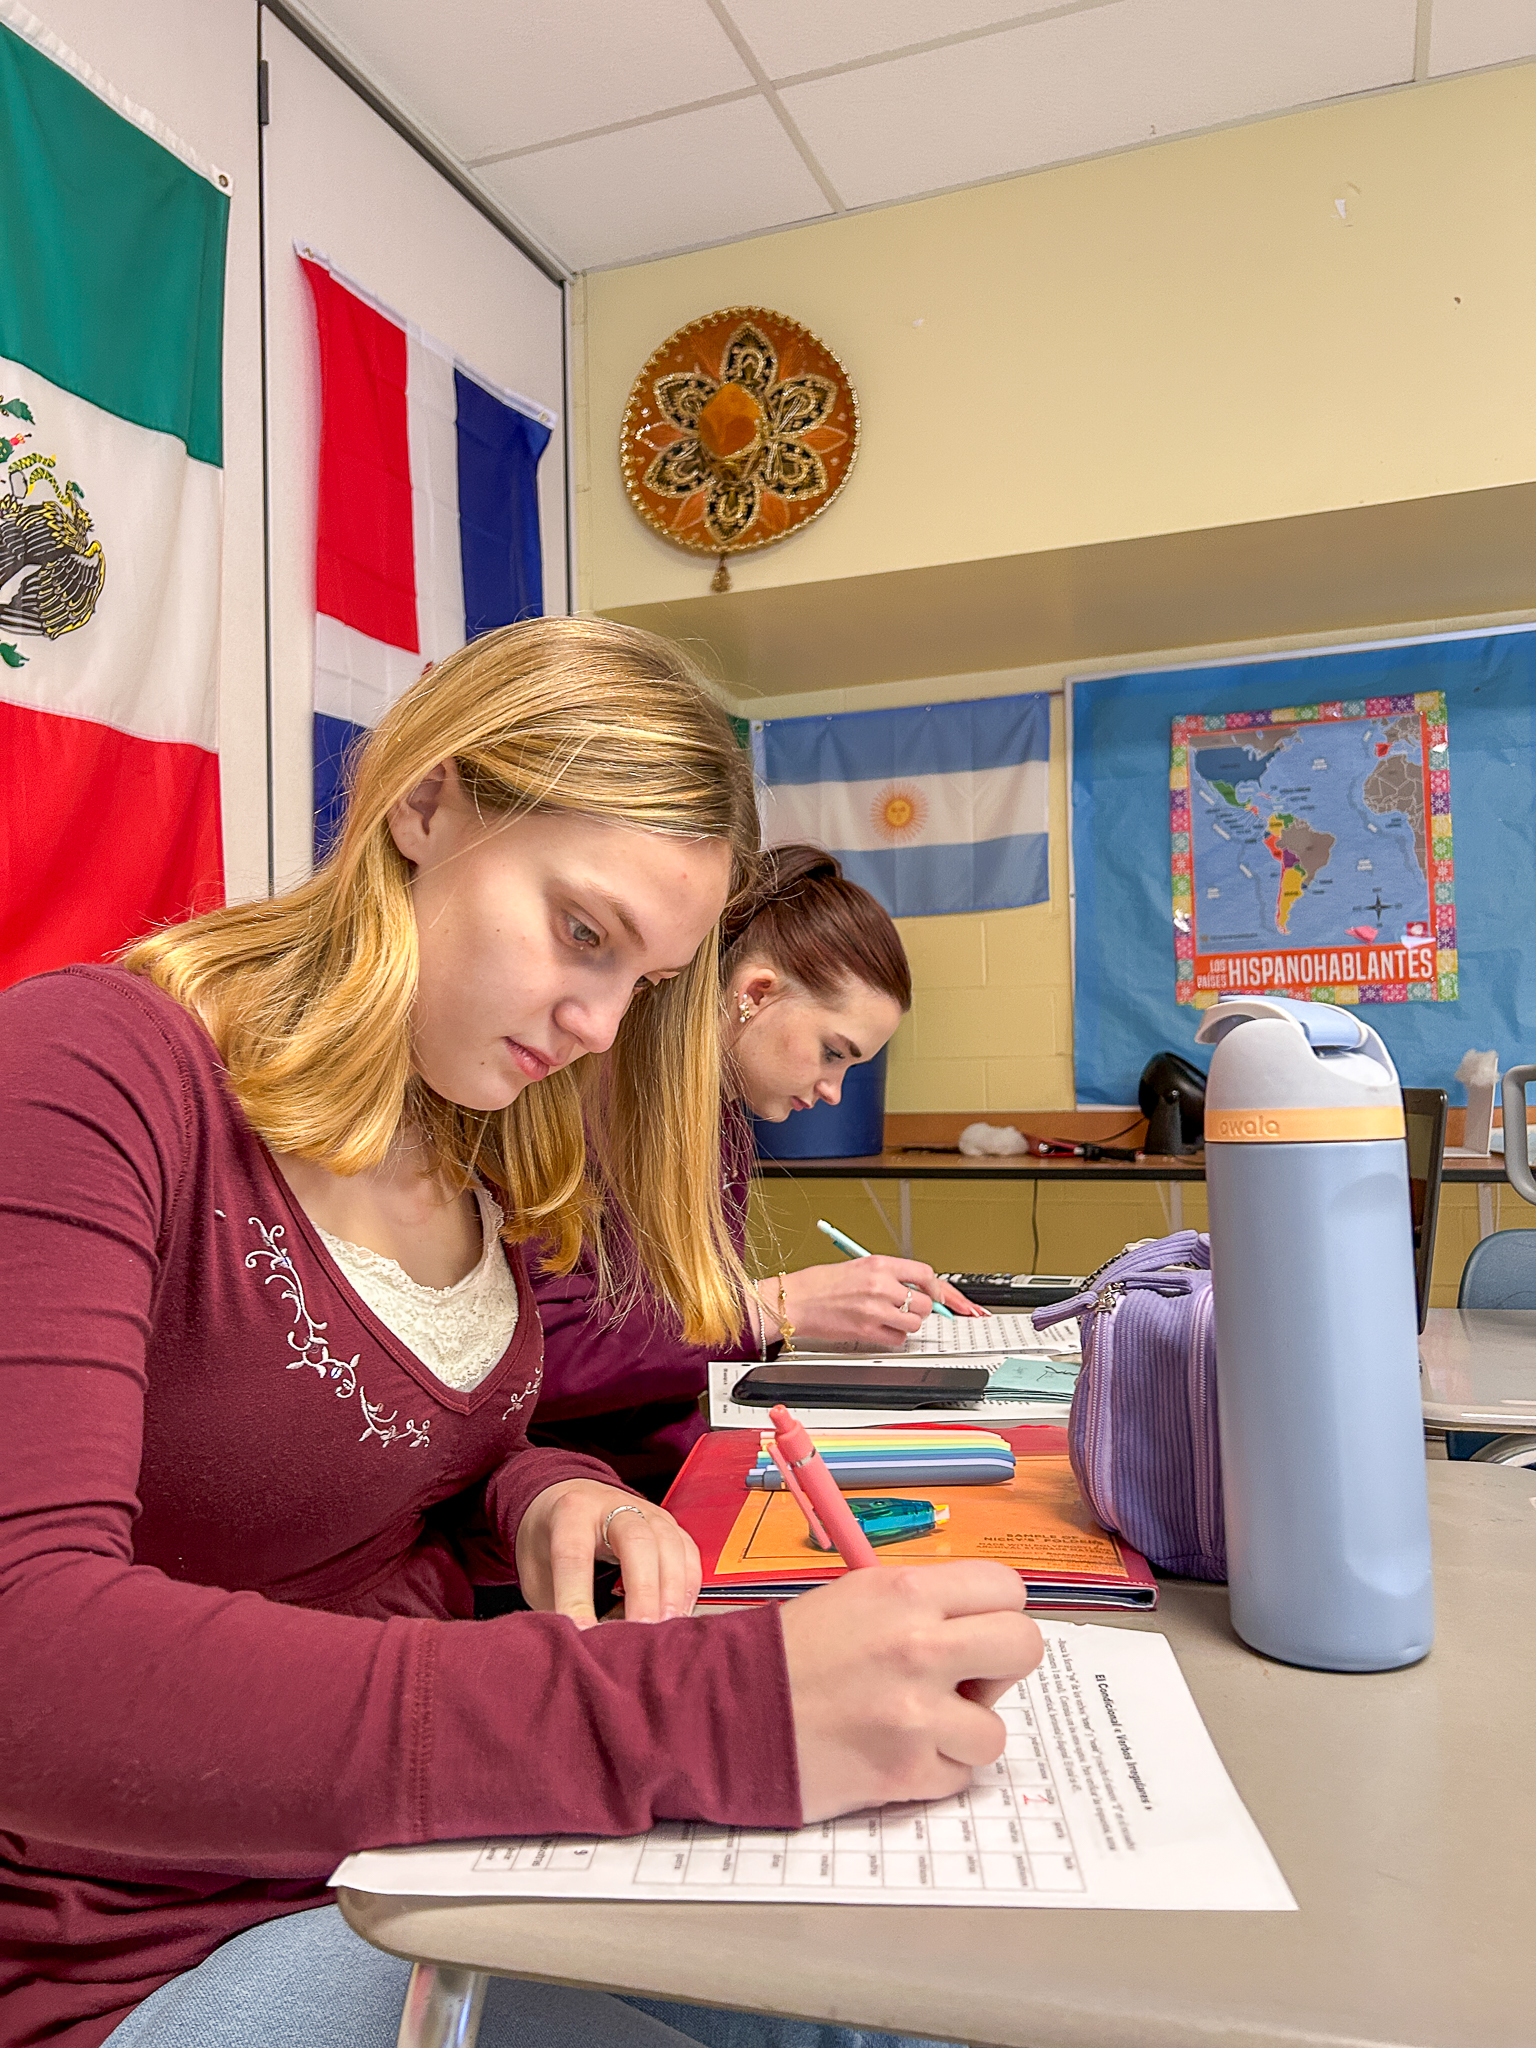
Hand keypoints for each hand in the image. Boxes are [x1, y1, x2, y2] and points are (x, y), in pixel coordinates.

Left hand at [515, 1481, 701, 1628]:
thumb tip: (573, 1648)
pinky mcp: (668, 1524)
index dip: (577, 1597)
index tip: (581, 1634)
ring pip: (669, 1545)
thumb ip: (554, 1605)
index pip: (574, 1555)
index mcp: (570, 1512)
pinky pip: (688, 1553)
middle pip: (636, 1541)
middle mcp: (612, 1505)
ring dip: (672, 1592)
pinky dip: (687, 1586)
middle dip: (642, 1591)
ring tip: (664, 1631)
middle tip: (640, 1632)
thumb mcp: (537, 1570)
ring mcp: (645, 1511)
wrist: (565, 1496)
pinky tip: (678, 1615)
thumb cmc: (550, 1539)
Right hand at [762, 1258, 986, 1350]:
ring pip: (913, 1324)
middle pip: (924, 1303)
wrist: (794, 1301)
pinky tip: (878, 1330)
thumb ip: (889, 1276)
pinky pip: (897, 1339)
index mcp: (879, 1263)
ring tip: (888, 1319)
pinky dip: (893, 1338)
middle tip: (908, 1311)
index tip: (945, 1298)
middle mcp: (880, 1284)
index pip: (925, 1274)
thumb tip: (916, 1290)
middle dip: (921, 1310)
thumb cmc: (819, 1284)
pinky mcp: (867, 1330)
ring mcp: (875, 1309)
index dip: (939, 1290)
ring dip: (907, 1325)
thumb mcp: (857, 1266)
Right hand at [779, 1562, 1043, 1820]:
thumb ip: (925, 1604)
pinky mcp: (905, 1775)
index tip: (974, 1628)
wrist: (727, 1712)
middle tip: (963, 1677)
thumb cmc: (791, 1652)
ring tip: (917, 1722)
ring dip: (963, 1731)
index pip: (1006, 1589)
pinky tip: (895, 1752)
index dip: (996, 1611)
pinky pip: (958, 1776)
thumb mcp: (859, 1596)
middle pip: (1024, 1647)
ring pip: (995, 1730)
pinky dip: (933, 1770)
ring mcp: (916, 1715)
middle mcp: (919, 1646)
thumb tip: (983, 1625)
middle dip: (1000, 1666)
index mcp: (907, 1592)